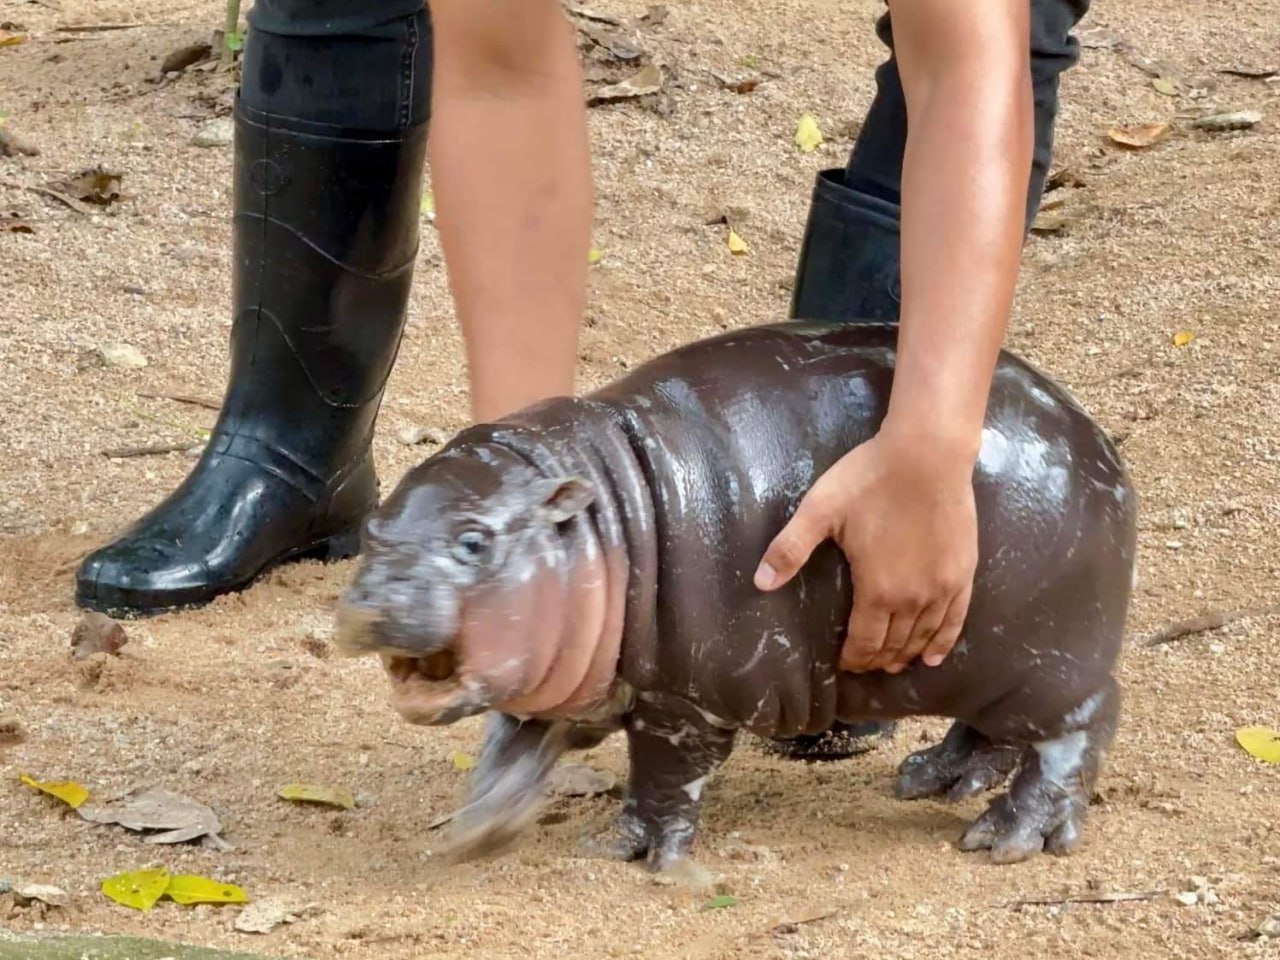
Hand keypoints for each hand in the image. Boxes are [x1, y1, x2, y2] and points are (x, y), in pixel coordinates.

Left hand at [753, 426, 978, 673]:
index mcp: (877, 590)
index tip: (844, 664)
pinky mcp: (964, 572)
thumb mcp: (820, 511)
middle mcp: (913, 599)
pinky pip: (956, 619)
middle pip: (894, 644)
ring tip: (894, 665)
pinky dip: (944, 642)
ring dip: (907, 655)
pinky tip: (935, 656)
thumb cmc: (870, 479)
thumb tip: (760, 583)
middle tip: (865, 666)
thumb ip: (790, 548)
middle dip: (877, 659)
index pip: (865, 641)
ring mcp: (943, 587)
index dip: (854, 658)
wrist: (929, 453)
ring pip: (924, 636)